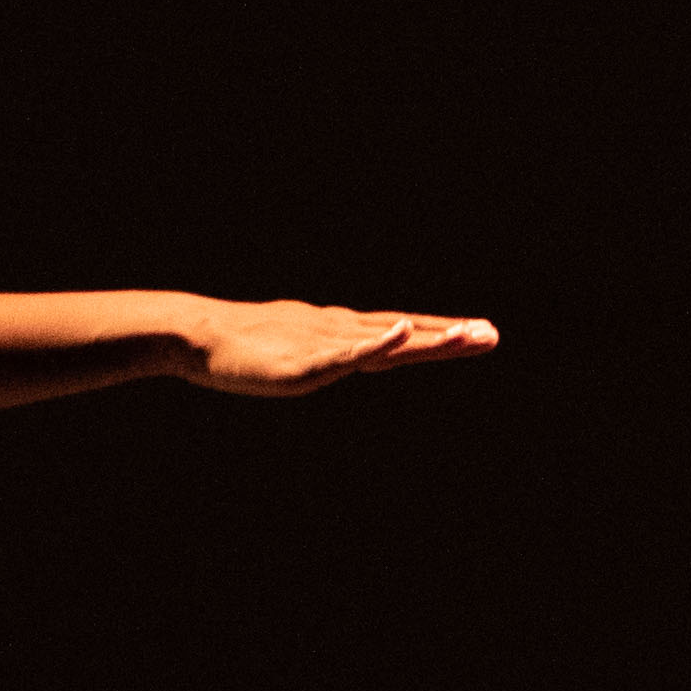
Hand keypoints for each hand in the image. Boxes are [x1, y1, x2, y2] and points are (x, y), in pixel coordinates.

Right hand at [180, 298, 502, 396]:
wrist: (198, 337)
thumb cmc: (241, 348)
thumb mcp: (293, 352)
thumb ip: (321, 355)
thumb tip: (341, 355)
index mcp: (341, 333)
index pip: (400, 331)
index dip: (438, 331)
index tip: (477, 331)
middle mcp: (342, 332)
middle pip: (405, 333)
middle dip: (449, 334)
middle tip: (492, 333)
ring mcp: (327, 344)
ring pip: (387, 340)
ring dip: (428, 336)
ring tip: (468, 333)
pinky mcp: (308, 359)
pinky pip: (348, 351)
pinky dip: (378, 342)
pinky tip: (401, 333)